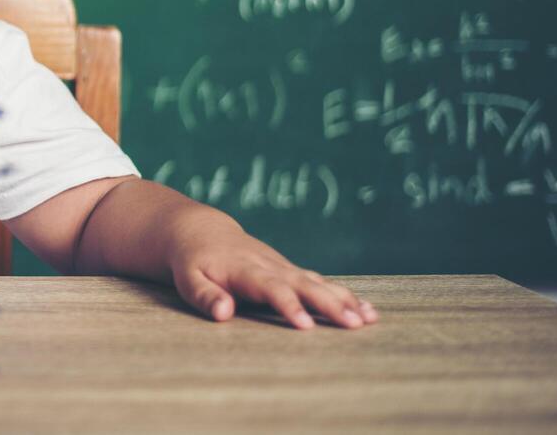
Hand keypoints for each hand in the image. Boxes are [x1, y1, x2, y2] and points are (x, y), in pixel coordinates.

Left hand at [168, 221, 379, 329]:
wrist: (202, 232)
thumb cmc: (193, 262)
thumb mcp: (188, 279)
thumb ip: (205, 296)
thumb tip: (223, 313)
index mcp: (245, 270)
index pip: (270, 288)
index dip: (288, 305)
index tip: (306, 325)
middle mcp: (270, 266)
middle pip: (304, 285)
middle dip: (329, 304)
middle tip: (353, 325)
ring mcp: (283, 267)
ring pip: (318, 282)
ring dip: (344, 300)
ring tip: (369, 319)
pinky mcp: (291, 270)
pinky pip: (321, 282)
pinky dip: (344, 295)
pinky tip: (366, 311)